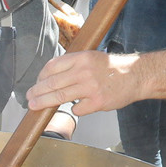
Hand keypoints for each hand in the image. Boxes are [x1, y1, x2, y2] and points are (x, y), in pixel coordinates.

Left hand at [28, 49, 144, 113]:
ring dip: (44, 102)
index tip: (37, 83)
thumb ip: (73, 65)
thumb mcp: (91, 57)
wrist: (136, 75)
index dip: (41, 76)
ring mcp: (90, 87)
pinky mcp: (97, 102)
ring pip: (60, 97)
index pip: (52, 67)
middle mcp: (84, 71)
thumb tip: (51, 77)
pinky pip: (77, 109)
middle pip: (52, 83)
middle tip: (29, 97)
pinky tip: (75, 107)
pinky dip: (74, 109)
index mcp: (81, 58)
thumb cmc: (113, 68)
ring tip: (35, 105)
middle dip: (37, 92)